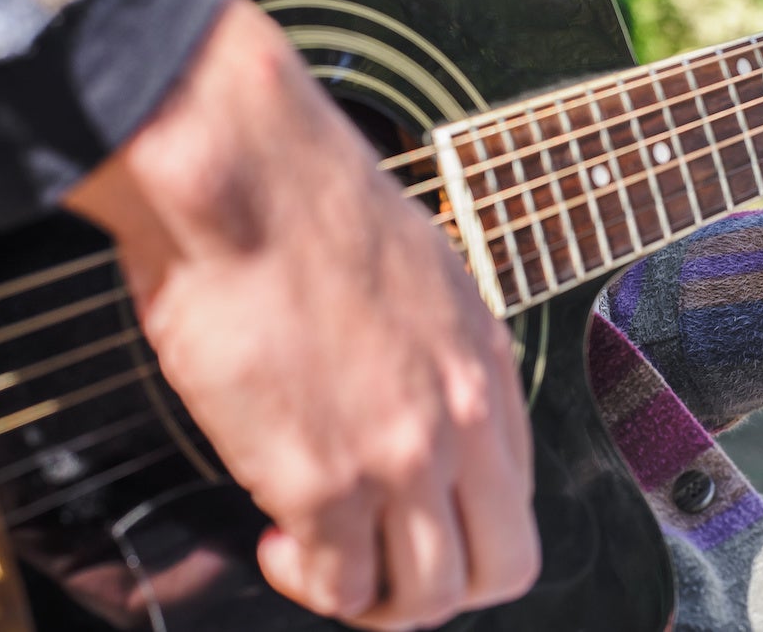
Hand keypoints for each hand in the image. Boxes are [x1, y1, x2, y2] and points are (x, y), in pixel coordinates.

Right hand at [64, 0, 538, 630]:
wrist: (243, 172)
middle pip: (502, 568)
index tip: (409, 511)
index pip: (518, 492)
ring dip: (375, 598)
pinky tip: (278, 538)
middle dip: (442, 586)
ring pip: (429, 597)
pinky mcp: (322, 482)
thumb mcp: (412, 274)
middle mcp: (463, 417)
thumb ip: (425, 352)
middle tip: (380, 566)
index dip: (463, 521)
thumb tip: (394, 395)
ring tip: (321, 558)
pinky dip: (309, 581)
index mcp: (486, 362)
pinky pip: (339, 585)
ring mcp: (400, 456)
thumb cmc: (302, 202)